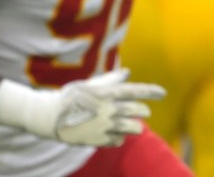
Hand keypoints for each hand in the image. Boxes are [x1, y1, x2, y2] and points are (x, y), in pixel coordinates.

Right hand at [0, 70, 166, 146]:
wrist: (50, 116)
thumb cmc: (71, 96)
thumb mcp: (91, 83)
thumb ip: (111, 79)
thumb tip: (127, 72)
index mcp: (109, 93)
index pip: (138, 91)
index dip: (153, 92)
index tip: (163, 93)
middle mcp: (111, 109)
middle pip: (140, 111)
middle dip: (142, 111)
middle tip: (140, 111)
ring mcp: (106, 126)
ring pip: (134, 129)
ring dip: (133, 126)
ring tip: (126, 124)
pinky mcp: (100, 140)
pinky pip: (120, 141)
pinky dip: (119, 137)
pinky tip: (111, 132)